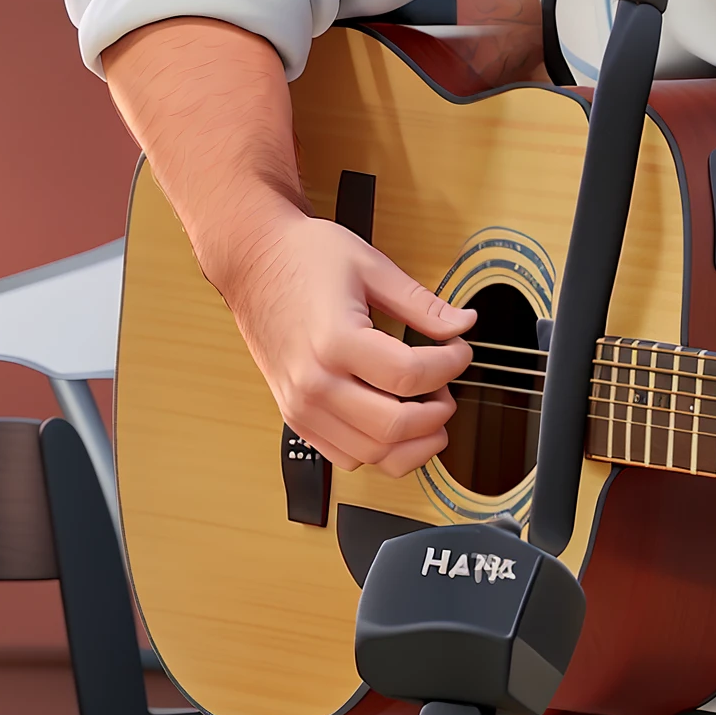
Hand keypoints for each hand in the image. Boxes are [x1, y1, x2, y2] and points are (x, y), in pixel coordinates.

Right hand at [211, 200, 473, 473]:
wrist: (252, 262)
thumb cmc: (303, 258)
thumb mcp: (372, 267)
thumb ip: (422, 304)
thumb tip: (463, 324)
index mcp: (334, 341)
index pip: (409, 376)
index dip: (450, 366)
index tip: (461, 350)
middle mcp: (313, 382)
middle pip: (393, 427)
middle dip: (437, 412)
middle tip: (448, 386)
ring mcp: (301, 405)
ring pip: (371, 454)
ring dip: (413, 441)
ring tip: (427, 406)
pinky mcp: (295, 416)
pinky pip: (345, 456)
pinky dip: (381, 450)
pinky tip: (396, 421)